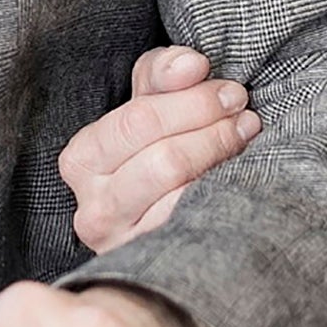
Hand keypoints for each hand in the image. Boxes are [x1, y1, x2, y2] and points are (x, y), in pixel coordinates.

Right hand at [59, 45, 258, 250]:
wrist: (155, 219)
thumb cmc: (151, 149)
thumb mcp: (147, 102)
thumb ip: (163, 73)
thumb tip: (192, 64)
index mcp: (81, 159)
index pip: (137, 122)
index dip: (191, 102)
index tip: (229, 92)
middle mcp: (93, 208)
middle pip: (163, 159)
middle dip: (211, 129)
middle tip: (243, 113)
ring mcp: (122, 243)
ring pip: (180, 191)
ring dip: (221, 158)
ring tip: (244, 136)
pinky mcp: (152, 261)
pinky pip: (195, 223)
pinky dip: (222, 193)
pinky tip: (238, 176)